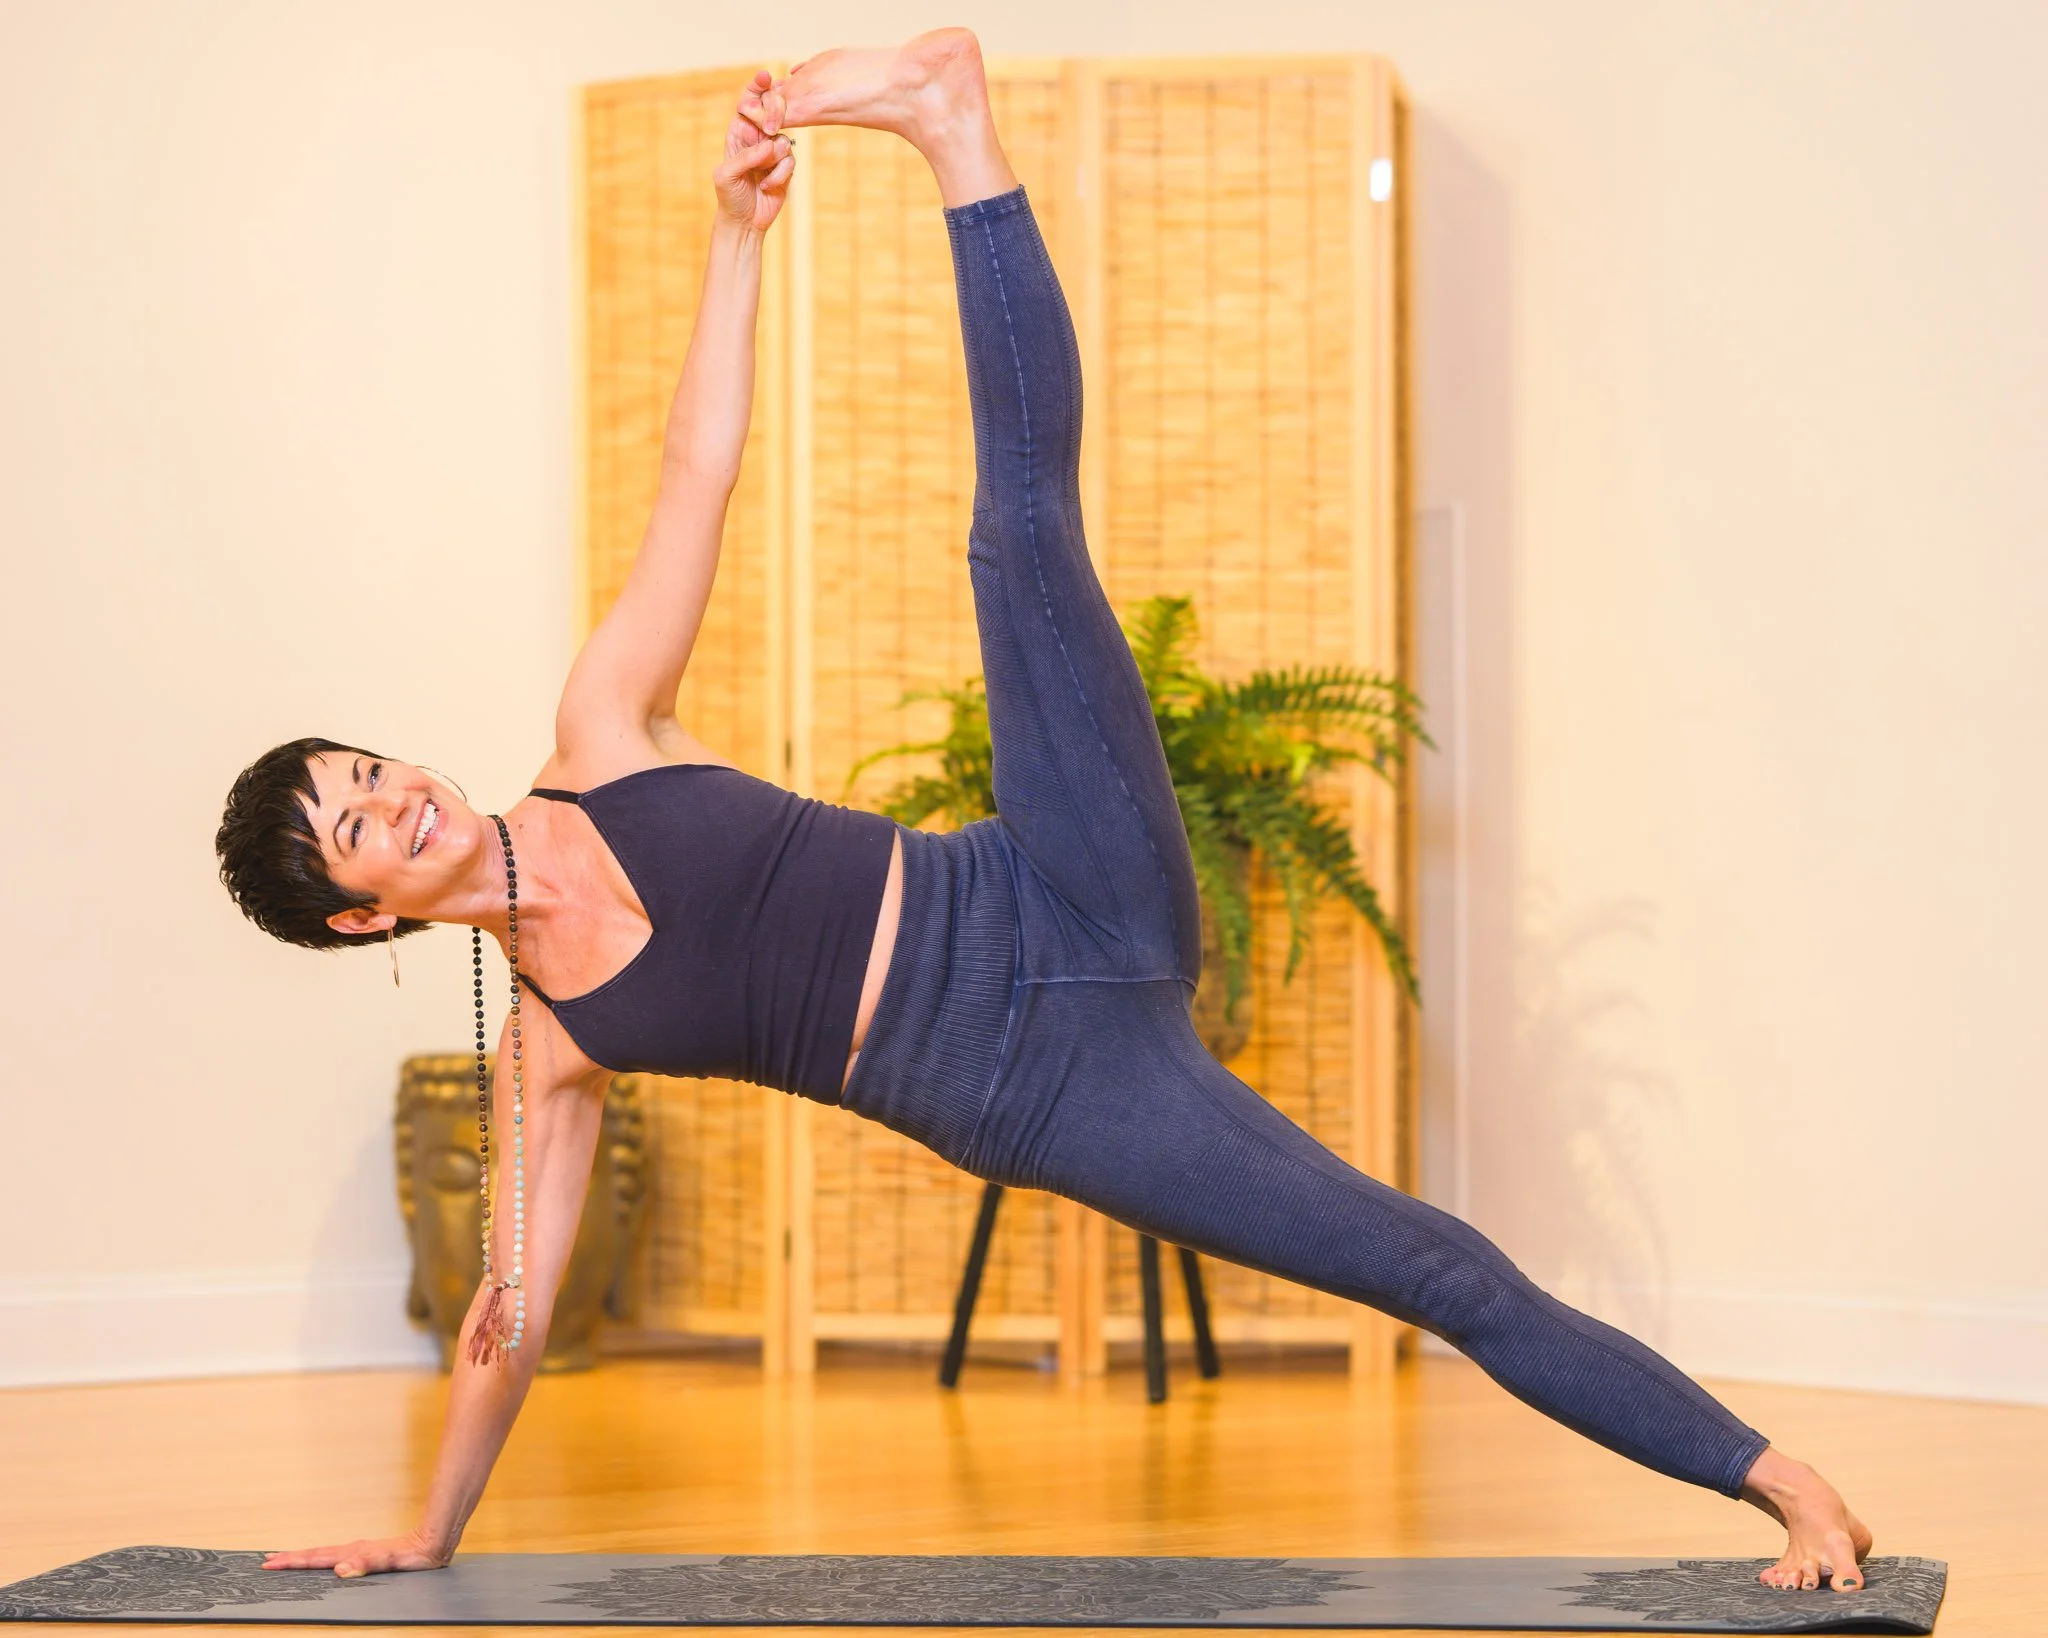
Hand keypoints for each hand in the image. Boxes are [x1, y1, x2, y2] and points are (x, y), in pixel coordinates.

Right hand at [261, 1530, 449, 1578]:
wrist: (431, 1543)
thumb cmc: (413, 1555)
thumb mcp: (391, 1561)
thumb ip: (366, 1564)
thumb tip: (340, 1569)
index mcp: (352, 1553)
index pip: (316, 1558)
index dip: (293, 1562)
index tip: (270, 1564)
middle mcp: (352, 1550)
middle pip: (315, 1554)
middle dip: (290, 1558)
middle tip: (266, 1561)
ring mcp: (357, 1551)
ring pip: (323, 1554)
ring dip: (302, 1557)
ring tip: (284, 1559)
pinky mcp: (364, 1554)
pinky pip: (334, 1556)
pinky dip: (319, 1558)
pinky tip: (319, 1562)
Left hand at [715, 69, 795, 232]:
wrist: (744, 222)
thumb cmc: (729, 196)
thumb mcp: (727, 175)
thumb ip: (746, 156)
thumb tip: (770, 145)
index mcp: (737, 132)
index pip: (747, 103)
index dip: (756, 88)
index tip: (765, 77)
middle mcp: (756, 138)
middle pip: (772, 114)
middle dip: (774, 120)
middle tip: (769, 136)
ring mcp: (772, 152)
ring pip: (783, 141)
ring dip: (774, 161)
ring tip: (762, 177)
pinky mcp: (785, 167)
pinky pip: (790, 161)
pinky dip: (780, 175)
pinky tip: (768, 186)